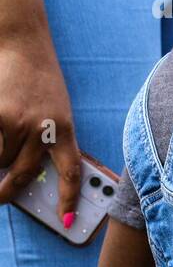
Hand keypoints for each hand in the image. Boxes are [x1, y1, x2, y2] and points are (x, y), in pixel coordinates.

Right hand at [0, 22, 80, 222]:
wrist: (22, 45)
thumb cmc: (39, 81)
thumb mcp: (55, 111)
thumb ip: (48, 140)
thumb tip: (28, 173)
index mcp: (65, 129)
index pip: (71, 172)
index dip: (68, 199)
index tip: (67, 221)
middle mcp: (43, 129)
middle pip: (24, 174)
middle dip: (7, 193)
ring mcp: (16, 122)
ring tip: (1, 141)